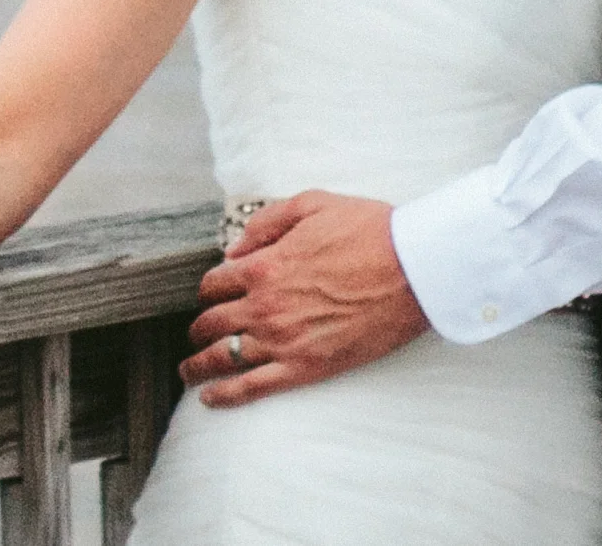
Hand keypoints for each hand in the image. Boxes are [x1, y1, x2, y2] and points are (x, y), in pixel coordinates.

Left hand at [179, 190, 429, 405]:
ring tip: (188, 371)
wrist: (413, 268)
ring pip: (223, 357)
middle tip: (195, 333)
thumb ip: (266, 223)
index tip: (212, 295)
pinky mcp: (307, 367)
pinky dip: (225, 395)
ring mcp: (283, 340)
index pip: (214, 283)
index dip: (208, 289)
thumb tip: (236, 248)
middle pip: (211, 322)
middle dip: (197, 328)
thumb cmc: (369, 232)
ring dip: (197, 365)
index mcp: (264, 265)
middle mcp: (265, 305)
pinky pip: (253, 387)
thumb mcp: (310, 204)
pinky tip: (210, 398)